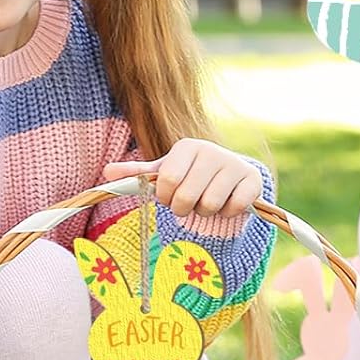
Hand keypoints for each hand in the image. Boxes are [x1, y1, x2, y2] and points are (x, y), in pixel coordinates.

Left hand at [103, 138, 261, 220]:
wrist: (232, 173)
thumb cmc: (191, 174)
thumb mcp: (165, 171)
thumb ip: (138, 173)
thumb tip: (106, 173)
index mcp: (187, 146)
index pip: (166, 180)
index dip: (165, 197)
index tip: (169, 195)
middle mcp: (212, 151)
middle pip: (186, 197)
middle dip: (184, 208)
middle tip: (189, 202)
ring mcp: (234, 165)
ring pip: (209, 206)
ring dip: (205, 212)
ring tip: (207, 201)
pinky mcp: (252, 181)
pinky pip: (234, 208)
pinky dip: (227, 213)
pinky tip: (227, 202)